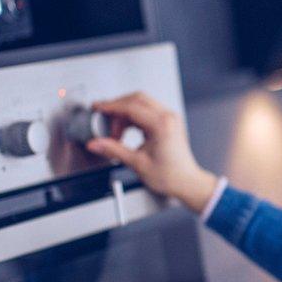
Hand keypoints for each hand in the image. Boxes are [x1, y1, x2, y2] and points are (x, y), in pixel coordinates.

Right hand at [85, 92, 217, 212]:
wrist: (186, 182)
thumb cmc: (170, 176)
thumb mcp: (137, 163)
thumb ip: (114, 150)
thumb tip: (96, 143)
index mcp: (162, 125)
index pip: (130, 107)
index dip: (110, 106)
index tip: (97, 108)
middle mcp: (168, 117)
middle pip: (136, 99)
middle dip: (117, 108)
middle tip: (103, 119)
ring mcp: (170, 118)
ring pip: (141, 103)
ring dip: (125, 113)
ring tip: (115, 134)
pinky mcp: (169, 122)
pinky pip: (147, 110)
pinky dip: (134, 117)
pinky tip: (125, 131)